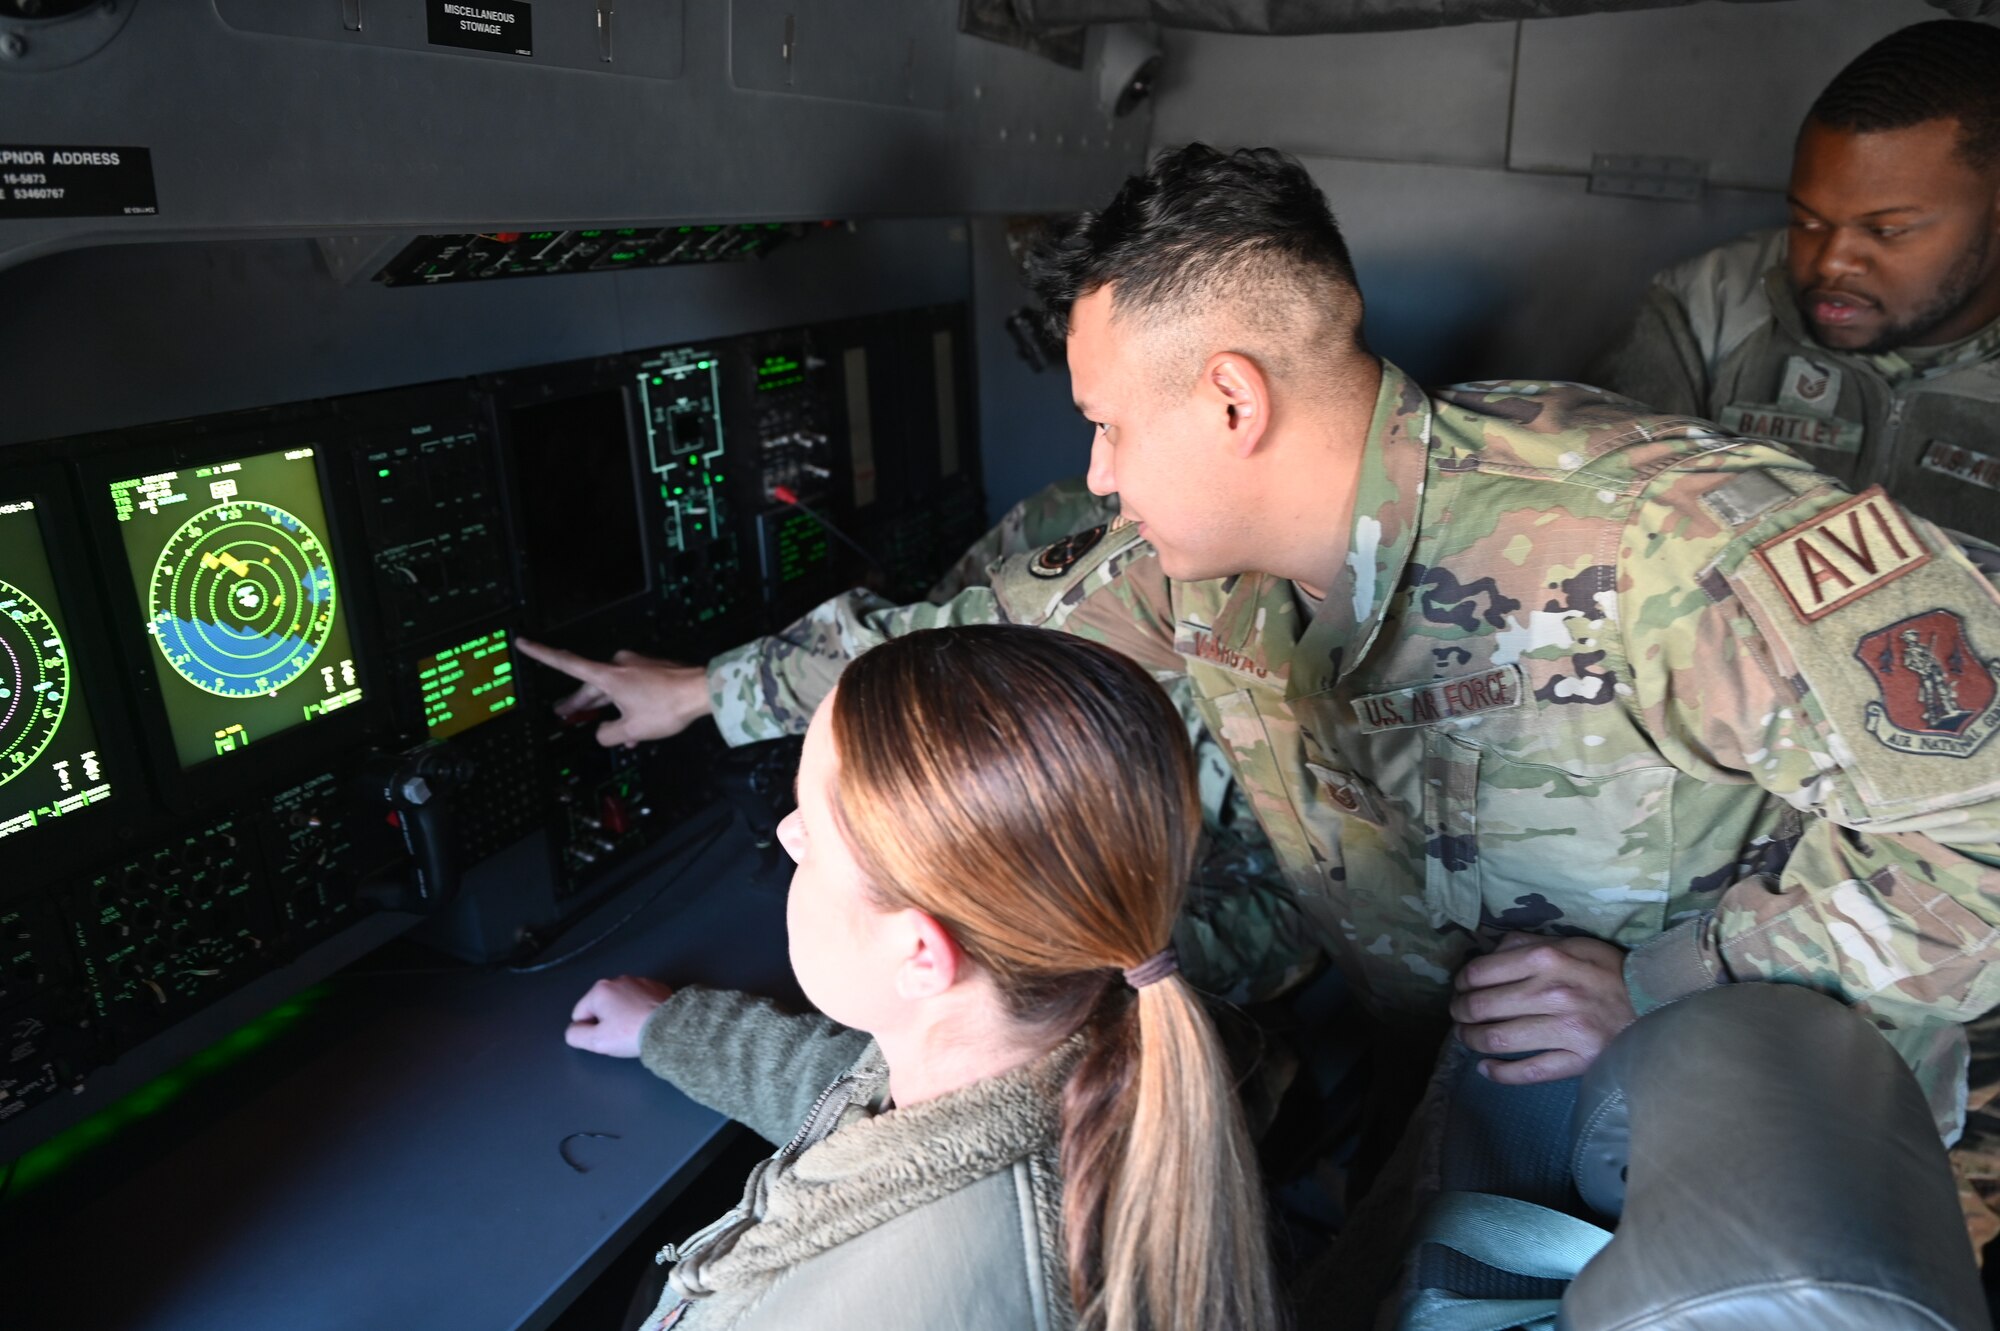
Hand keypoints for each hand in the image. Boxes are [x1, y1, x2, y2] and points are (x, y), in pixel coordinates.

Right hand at [515, 638, 712, 744]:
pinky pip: (631, 690)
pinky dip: (627, 707)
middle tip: (563, 713)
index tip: (522, 642)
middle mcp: (619, 666)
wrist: (702, 691)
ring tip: (605, 732)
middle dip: (579, 703)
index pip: (565, 662)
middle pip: (590, 686)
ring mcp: (636, 667)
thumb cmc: (667, 706)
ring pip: (613, 690)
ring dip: (608, 710)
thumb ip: (610, 735)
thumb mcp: (633, 730)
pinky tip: (634, 729)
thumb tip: (603, 734)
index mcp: (607, 676)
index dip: (541, 653)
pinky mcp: (651, 672)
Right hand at [565, 975, 674, 1056]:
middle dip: (607, 1022)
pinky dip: (640, 1011)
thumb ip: (576, 1035)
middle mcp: (619, 980)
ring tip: (635, 1030)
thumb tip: (573, 1031)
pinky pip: (639, 1002)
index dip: (588, 1031)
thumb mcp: (596, 1041)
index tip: (605, 1038)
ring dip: (624, 1016)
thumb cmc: (633, 1033)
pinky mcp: (656, 987)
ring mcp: (639, 982)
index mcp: (600, 990)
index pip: (580, 1014)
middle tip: (620, 1036)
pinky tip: (647, 1023)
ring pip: (620, 1004)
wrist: (670, 1028)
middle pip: (601, 1007)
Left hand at [1449, 932, 1635, 1084]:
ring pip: (1497, 1039)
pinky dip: (1498, 1073)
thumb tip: (1491, 952)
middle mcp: (1552, 993)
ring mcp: (1565, 1029)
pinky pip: (1528, 1071)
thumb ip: (1529, 944)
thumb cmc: (1609, 971)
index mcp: (1547, 959)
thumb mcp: (1572, 944)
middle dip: (1460, 1012)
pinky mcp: (1577, 1060)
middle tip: (1459, 1014)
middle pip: (1481, 1007)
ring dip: (1471, 1039)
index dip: (1462, 982)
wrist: (1657, 1004)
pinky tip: (1485, 1068)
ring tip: (1466, 1037)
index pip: (1480, 973)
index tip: (1461, 988)